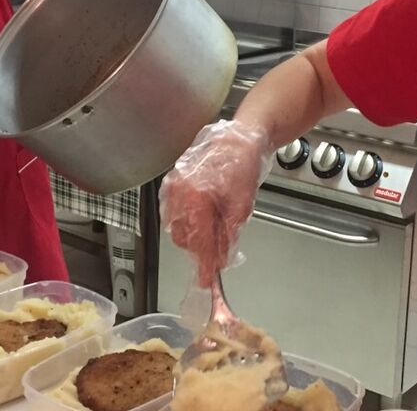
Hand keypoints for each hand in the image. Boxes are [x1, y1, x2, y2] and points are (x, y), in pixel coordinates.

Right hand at [159, 120, 271, 287]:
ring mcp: (172, 185)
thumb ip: (228, 234)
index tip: (207, 280)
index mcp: (197, 196)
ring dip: (194, 235)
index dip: (204, 264)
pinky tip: (205, 216)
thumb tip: (220, 258)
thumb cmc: (244, 162)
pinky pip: (173, 212)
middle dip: (201, 248)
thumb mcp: (243, 204)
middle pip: (183, 237)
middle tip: (219, 252)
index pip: (198, 241)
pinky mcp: (172, 182)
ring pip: (176, 226)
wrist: (240, 136)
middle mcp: (179, 191)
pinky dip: (188, 220)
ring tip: (216, 228)